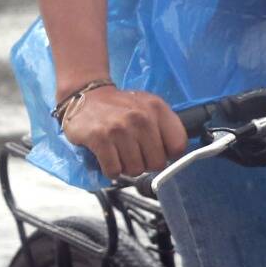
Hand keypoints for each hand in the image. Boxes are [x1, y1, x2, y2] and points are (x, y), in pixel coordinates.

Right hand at [61, 85, 186, 179]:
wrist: (86, 96)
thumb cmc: (120, 107)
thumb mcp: (148, 107)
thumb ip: (166, 127)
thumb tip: (177, 156)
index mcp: (157, 108)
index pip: (178, 146)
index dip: (167, 154)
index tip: (156, 150)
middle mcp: (140, 117)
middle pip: (157, 163)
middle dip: (145, 163)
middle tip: (133, 151)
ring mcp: (119, 128)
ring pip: (135, 170)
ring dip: (126, 166)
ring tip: (119, 151)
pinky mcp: (100, 138)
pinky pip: (114, 170)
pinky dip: (111, 169)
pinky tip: (108, 155)